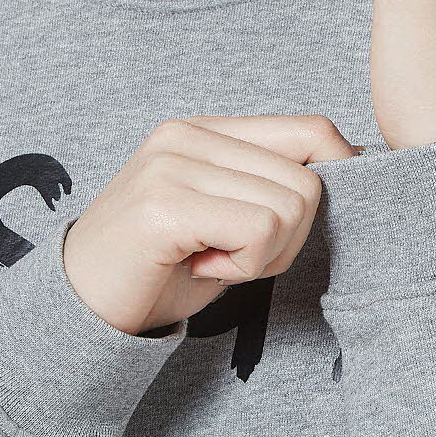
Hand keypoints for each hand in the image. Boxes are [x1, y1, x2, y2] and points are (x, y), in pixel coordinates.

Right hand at [62, 116, 356, 333]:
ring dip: (266, 256)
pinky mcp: (166, 204)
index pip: (311, 130)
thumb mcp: (225, 216)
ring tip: (215, 261)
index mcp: (206, 131)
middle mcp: (189, 135)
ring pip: (290, 206)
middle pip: (309, 180)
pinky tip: (203, 269)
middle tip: (238, 257)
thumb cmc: (162, 268)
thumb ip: (270, 187)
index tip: (309, 223)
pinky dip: (245, 266)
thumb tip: (353, 167)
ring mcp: (174, 164)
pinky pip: (259, 231)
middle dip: (291, 238)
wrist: (82, 307)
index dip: (340, 174)